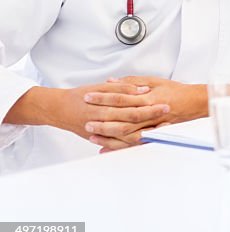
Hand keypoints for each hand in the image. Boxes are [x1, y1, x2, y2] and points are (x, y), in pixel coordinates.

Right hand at [37, 82, 169, 150]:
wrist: (58, 109)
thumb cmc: (80, 96)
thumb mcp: (100, 87)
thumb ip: (122, 88)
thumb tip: (142, 90)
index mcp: (103, 106)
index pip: (132, 107)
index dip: (150, 107)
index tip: (165, 104)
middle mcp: (102, 121)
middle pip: (132, 123)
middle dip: (152, 120)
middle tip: (168, 118)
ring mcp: (100, 132)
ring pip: (126, 137)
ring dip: (145, 134)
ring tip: (162, 130)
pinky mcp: (99, 139)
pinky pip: (118, 144)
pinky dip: (131, 144)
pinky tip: (144, 141)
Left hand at [82, 76, 206, 151]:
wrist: (194, 103)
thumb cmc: (175, 91)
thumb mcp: (154, 81)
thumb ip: (132, 82)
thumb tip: (111, 81)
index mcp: (148, 97)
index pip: (121, 97)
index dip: (103, 97)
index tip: (89, 97)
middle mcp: (149, 112)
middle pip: (121, 118)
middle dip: (102, 120)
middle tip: (86, 121)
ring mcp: (151, 125)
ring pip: (126, 134)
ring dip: (108, 136)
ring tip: (92, 136)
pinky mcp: (153, 134)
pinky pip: (133, 144)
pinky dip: (119, 147)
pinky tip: (106, 149)